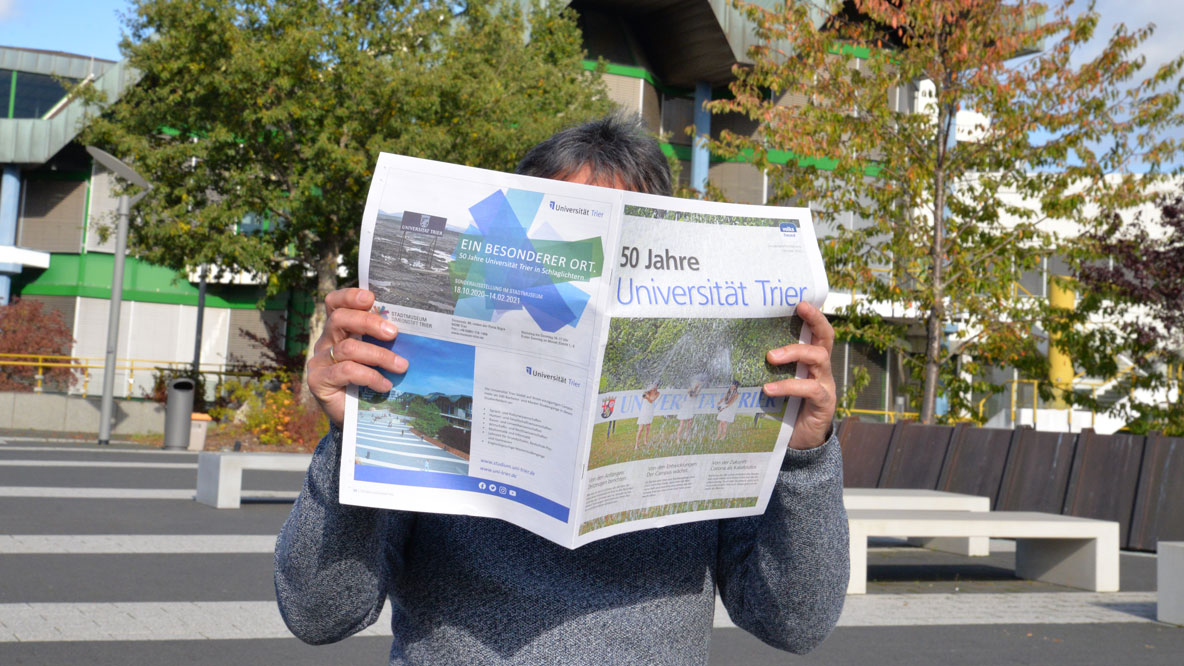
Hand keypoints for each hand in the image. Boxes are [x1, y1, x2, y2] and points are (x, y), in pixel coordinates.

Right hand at [307, 288, 407, 426]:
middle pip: (340, 319)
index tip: (371, 297)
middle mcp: (325, 341)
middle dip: (369, 322)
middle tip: (393, 332)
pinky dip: (370, 376)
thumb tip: (407, 328)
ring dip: (379, 355)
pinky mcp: (318, 380)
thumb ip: (381, 340)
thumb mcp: (375, 356)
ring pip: (348, 348)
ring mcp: (318, 361)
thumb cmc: (368, 381)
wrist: (353, 418)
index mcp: (338, 330)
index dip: (349, 296)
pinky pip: (347, 371)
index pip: (334, 303)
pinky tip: (385, 385)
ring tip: (401, 366)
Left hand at [762, 301, 835, 449]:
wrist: (800, 441)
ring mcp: (825, 384)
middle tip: (799, 309)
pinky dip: (788, 386)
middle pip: (826, 337)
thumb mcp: (778, 381)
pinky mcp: (824, 402)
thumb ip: (770, 367)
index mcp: (811, 359)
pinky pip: (809, 388)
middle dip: (816, 320)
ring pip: (819, 358)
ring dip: (794, 352)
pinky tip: (769, 389)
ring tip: (770, 357)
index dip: (813, 315)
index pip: (817, 331)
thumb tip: (738, 348)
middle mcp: (822, 368)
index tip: (799, 301)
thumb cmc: (786, 406)